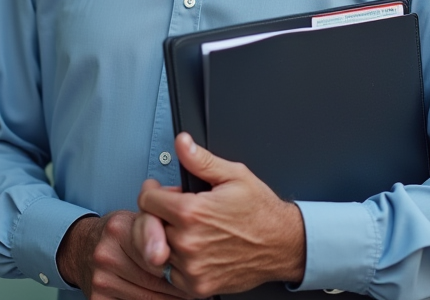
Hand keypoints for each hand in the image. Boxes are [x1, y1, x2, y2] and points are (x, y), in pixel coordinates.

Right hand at [57, 211, 191, 299]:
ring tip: (184, 292)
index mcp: (118, 229)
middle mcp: (106, 254)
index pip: (157, 251)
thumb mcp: (136, 218)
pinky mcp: (98, 299)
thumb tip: (186, 226)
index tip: (190, 268)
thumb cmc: (117, 233)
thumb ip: (159, 221)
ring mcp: (100, 279)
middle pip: (156, 278)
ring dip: (172, 298)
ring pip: (149, 298)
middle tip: (195, 282)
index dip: (178, 262)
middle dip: (180, 283)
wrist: (81, 248)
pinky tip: (164, 298)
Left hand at [134, 133, 304, 297]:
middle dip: (158, 214)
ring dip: (165, 238)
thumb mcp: (234, 175)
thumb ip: (200, 160)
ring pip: (156, 250)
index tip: (160, 192)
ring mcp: (192, 268)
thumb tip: (182, 143)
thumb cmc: (261, 211)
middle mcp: (188, 242)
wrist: (283, 244)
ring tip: (188, 229)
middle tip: (177, 211)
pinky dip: (176, 261)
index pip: (146, 200)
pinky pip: (169, 274)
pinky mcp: (197, 287)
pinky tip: (192, 249)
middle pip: (148, 225)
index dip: (153, 191)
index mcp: (192, 212)